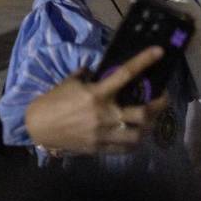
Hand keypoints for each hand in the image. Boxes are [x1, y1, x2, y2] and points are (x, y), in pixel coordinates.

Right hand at [24, 46, 168, 154]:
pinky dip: (136, 141)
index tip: (159, 52)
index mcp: (96, 93)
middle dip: (159, 104)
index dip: (144, 61)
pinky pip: (125, 148)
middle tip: (163, 97)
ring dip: (150, 126)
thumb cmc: (54, 100)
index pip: (125, 74)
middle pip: (142, 113)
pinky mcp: (99, 148)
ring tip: (153, 118)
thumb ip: (91, 74)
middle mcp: (104, 114)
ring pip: (138, 134)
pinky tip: (138, 134)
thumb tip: (105, 67)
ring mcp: (102, 134)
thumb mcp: (72, 81)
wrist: (37, 127)